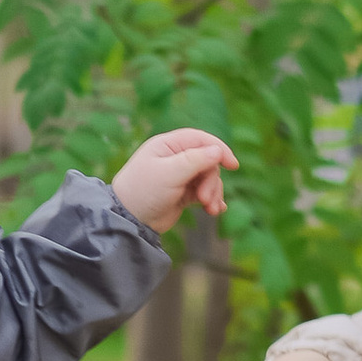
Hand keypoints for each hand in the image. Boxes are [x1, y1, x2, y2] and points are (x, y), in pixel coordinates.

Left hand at [113, 128, 237, 230]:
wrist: (129, 221)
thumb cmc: (144, 192)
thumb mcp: (170, 173)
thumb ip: (195, 160)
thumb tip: (218, 151)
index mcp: (167, 145)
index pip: (200, 139)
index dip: (219, 149)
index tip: (232, 165)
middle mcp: (174, 158)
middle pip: (207, 162)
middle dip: (211, 181)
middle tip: (205, 198)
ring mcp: (179, 176)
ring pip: (208, 178)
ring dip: (212, 193)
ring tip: (209, 209)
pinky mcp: (182, 193)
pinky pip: (204, 192)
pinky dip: (211, 200)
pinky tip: (215, 210)